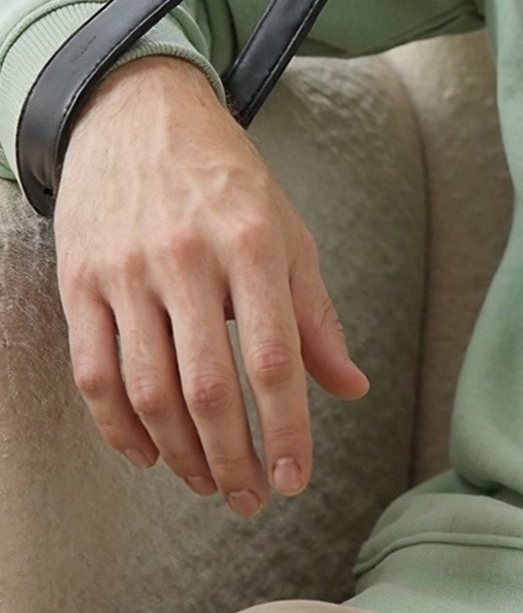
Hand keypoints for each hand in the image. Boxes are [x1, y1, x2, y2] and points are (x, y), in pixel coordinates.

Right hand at [51, 54, 370, 515]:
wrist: (140, 114)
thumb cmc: (227, 178)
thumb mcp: (288, 230)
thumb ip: (316, 314)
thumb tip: (351, 386)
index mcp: (253, 242)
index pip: (273, 355)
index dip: (285, 426)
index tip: (294, 478)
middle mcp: (188, 258)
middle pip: (207, 386)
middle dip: (231, 458)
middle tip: (248, 499)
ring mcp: (128, 271)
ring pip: (148, 390)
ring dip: (179, 454)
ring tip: (208, 482)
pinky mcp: (81, 282)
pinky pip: (95, 374)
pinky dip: (119, 428)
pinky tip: (148, 454)